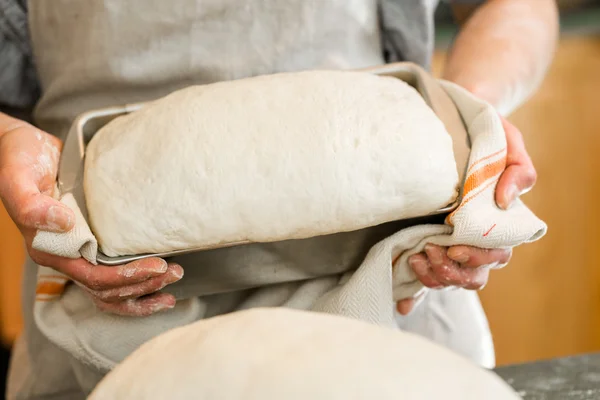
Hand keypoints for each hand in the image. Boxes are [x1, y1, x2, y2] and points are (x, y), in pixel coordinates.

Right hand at [0, 117, 181, 315]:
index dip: (126, 278)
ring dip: (144, 289)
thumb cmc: (17, 160)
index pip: (93, 278)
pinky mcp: (92, 239)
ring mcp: (80, 250)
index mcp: (50, 249)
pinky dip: (137, 280)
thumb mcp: (16, 178)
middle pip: (107, 289)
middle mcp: (66, 255)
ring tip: (172, 281)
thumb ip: (31, 205)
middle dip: (143, 286)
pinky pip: (114, 270)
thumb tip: (64, 222)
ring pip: (112, 288)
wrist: (21, 148)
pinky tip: (158, 277)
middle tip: (174, 274)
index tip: (157, 266)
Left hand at [396, 117, 535, 314]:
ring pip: (447, 280)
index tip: (456, 248)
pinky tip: (402, 303)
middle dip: (451, 272)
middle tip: (430, 252)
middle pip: (472, 276)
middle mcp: (472, 240)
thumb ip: (518, 171)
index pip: (495, 256)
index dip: (478, 259)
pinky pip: (421, 279)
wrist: (454, 126)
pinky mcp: (423, 243)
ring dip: (432, 278)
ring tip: (413, 258)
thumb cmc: (485, 138)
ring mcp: (447, 245)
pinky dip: (413, 296)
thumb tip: (505, 201)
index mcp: (495, 225)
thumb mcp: (508, 144)